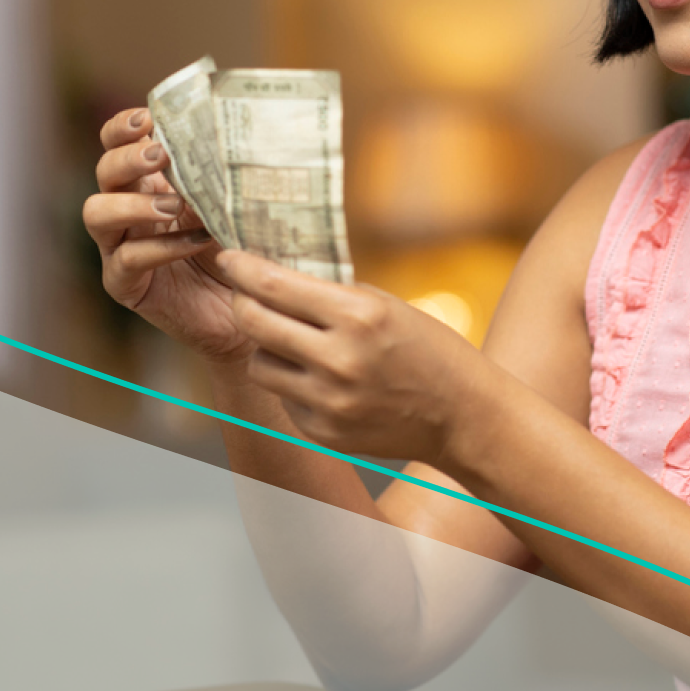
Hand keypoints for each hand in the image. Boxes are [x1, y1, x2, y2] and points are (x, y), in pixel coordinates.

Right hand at [82, 107, 255, 362]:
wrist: (248, 309)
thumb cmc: (240, 249)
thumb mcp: (233, 204)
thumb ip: (224, 176)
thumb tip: (242, 140)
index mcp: (148, 182)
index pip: (116, 142)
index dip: (123, 126)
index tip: (148, 118)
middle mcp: (126, 209)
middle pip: (104, 170)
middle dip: (128, 157)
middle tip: (160, 155)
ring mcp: (119, 247)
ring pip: (97, 212)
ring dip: (133, 203)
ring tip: (172, 205)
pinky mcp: (125, 283)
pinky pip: (128, 259)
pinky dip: (162, 247)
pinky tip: (196, 242)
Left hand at [217, 248, 498, 462]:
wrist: (460, 415)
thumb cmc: (428, 350)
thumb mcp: (386, 306)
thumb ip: (331, 295)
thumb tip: (274, 279)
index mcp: (358, 316)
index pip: (274, 286)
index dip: (241, 268)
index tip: (228, 259)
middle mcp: (339, 360)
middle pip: (253, 324)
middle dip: (241, 303)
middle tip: (243, 295)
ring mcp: (329, 401)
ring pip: (260, 365)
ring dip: (268, 348)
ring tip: (297, 343)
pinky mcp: (324, 431)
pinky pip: (285, 398)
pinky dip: (295, 383)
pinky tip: (326, 379)